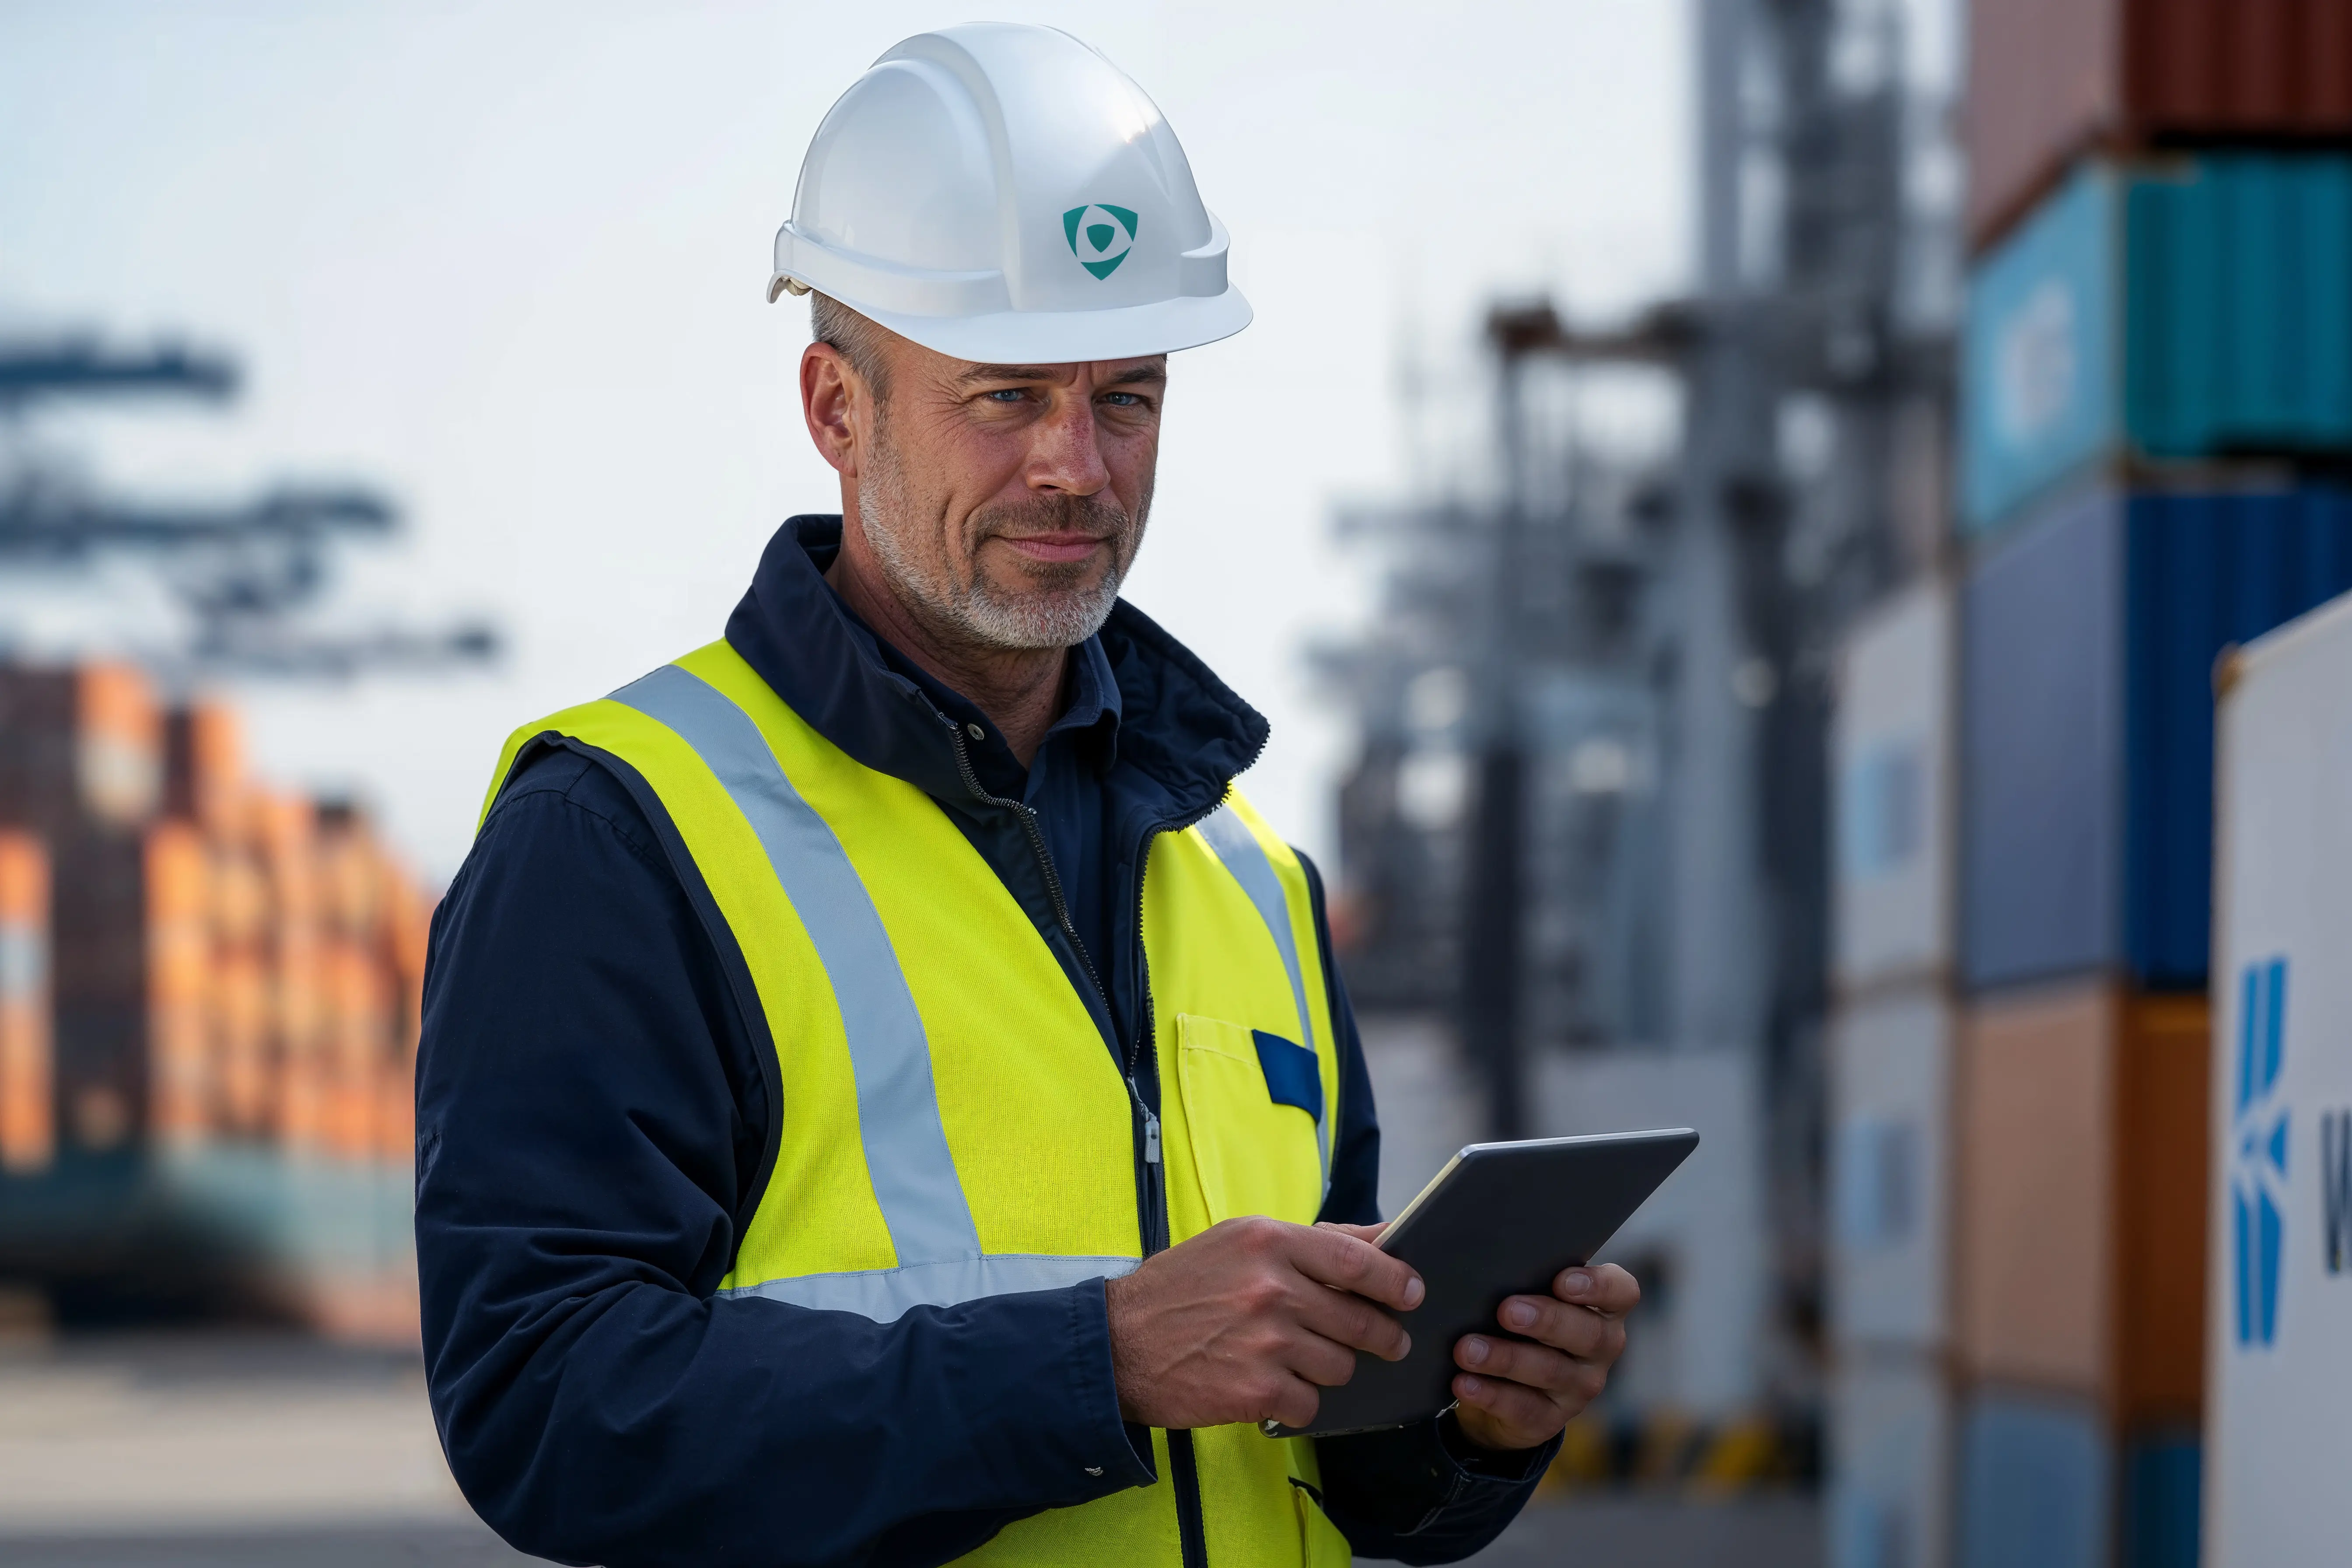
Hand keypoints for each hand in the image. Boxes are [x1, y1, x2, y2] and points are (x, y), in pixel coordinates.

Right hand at [1104, 1216, 1424, 1431]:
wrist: (1119, 1343)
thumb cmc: (1182, 1288)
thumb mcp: (1241, 1240)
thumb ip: (1315, 1240)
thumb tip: (1384, 1237)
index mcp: (1270, 1242)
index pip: (1359, 1261)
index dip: (1397, 1281)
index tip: (1413, 1293)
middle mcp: (1272, 1288)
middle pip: (1360, 1320)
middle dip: (1381, 1336)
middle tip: (1385, 1342)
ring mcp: (1265, 1341)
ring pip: (1341, 1366)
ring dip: (1329, 1369)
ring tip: (1299, 1360)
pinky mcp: (1256, 1390)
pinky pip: (1311, 1403)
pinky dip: (1300, 1401)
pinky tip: (1274, 1387)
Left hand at [1449, 1262, 1639, 1450]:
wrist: (1502, 1389)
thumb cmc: (1520, 1324)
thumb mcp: (1528, 1299)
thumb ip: (1525, 1281)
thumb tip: (1489, 1264)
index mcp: (1602, 1309)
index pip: (1621, 1293)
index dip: (1598, 1286)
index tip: (1561, 1280)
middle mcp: (1600, 1349)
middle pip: (1587, 1334)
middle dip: (1546, 1320)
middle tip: (1506, 1311)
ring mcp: (1579, 1388)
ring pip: (1550, 1371)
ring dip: (1506, 1358)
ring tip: (1467, 1349)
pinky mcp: (1550, 1420)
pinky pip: (1523, 1408)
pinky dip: (1491, 1394)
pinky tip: (1465, 1383)